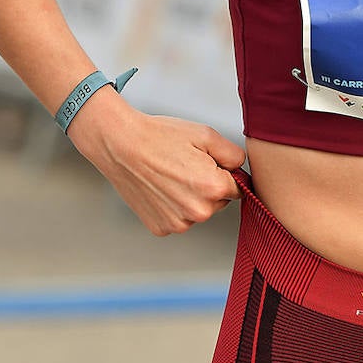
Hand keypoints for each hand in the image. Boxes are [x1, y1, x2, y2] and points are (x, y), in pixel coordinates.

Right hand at [67, 88, 244, 235]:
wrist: (120, 145)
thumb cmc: (160, 137)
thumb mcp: (205, 134)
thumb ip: (233, 154)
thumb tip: (242, 167)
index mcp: (213, 188)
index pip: (238, 187)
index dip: (224, 173)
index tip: (208, 163)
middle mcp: (198, 212)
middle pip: (218, 202)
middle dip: (209, 186)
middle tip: (186, 165)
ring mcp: (177, 223)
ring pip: (198, 212)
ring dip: (191, 198)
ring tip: (170, 175)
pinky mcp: (160, 228)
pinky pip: (178, 219)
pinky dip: (173, 206)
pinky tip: (160, 187)